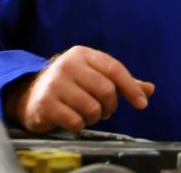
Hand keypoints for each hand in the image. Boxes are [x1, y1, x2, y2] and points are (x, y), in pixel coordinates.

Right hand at [3, 45, 154, 132]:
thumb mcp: (95, 77)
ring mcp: (54, 83)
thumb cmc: (70, 86)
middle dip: (111, 106)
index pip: (115, 69)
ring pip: (92, 108)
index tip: (142, 104)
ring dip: (95, 117)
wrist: (30, 96)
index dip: (131, 88)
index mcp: (83, 54)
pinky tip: (73, 120)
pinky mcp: (45, 103)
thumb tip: (150, 89)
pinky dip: (80, 125)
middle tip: (105, 111)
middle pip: (106, 90)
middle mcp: (68, 65)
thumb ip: (121, 82)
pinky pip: (76, 121)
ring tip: (88, 115)